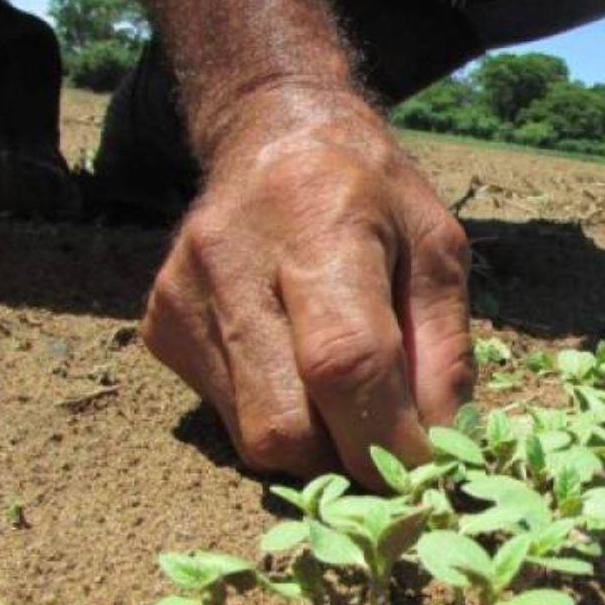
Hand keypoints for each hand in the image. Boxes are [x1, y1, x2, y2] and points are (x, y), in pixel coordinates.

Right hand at [141, 91, 473, 487]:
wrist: (272, 135)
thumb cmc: (372, 196)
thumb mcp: (438, 251)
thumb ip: (445, 351)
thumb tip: (443, 448)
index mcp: (318, 226)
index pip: (346, 364)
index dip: (390, 439)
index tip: (429, 469)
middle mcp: (232, 262)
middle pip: (286, 427)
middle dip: (350, 457)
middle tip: (388, 436)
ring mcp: (183, 298)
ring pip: (254, 438)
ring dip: (315, 442)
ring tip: (342, 387)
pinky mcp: (160, 326)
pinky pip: (226, 418)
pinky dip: (277, 415)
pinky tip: (292, 362)